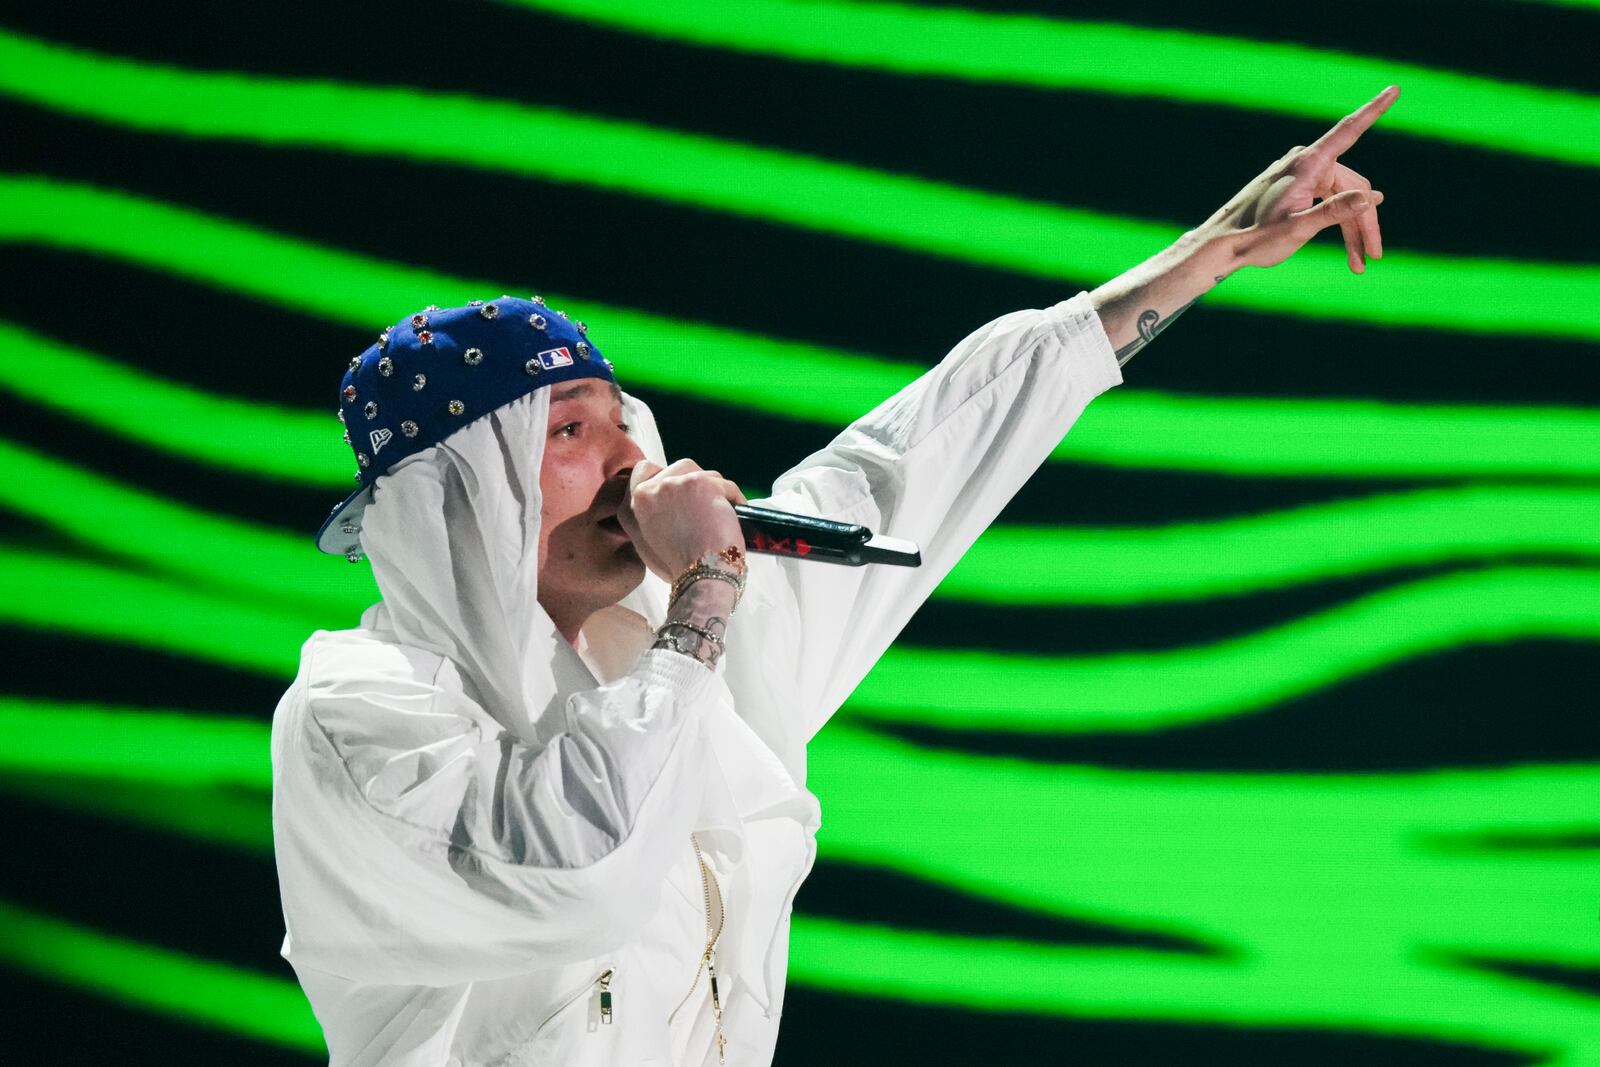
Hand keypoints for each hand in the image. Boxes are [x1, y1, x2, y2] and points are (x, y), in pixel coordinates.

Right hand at [617, 459, 746, 581]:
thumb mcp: (648, 543)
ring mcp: (674, 484)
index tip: (681, 489)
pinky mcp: (701, 484)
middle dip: (695, 482)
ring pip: (703, 473)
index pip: (644, 469)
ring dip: (715, 489)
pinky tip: (736, 513)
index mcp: (633, 506)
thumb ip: (648, 517)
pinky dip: (733, 498)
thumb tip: (665, 505)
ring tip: (720, 512)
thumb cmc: (680, 567)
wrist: (700, 576)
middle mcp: (649, 491)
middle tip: (706, 505)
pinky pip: (725, 484)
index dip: (667, 476)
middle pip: (679, 468)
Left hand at [1196, 86, 1397, 274]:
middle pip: (1353, 186)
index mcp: (1308, 164)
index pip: (1349, 131)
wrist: (1220, 246)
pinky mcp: (1296, 189)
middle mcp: (1306, 163)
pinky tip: (1349, 250)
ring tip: (1360, 263)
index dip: (1374, 110)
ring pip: (1342, 197)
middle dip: (1366, 222)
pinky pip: (1327, 200)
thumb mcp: (1297, 229)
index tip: (1395, 88)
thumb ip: (1334, 212)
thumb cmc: (1254, 238)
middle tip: (1373, 256)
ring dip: (1353, 230)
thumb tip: (1372, 197)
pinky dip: (1338, 224)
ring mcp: (1301, 175)